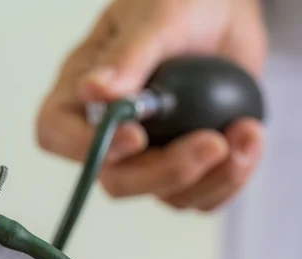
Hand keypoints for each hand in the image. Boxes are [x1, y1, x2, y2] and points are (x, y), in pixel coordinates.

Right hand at [37, 0, 267, 210]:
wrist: (225, 13)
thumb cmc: (179, 3)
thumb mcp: (155, 18)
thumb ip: (127, 56)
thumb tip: (94, 92)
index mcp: (81, 90)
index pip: (56, 134)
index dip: (86, 149)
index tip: (136, 136)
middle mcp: (109, 127)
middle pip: (115, 178)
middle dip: (164, 172)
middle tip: (210, 143)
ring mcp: (148, 149)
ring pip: (161, 194)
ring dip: (208, 177)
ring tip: (242, 134)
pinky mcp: (184, 159)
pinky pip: (198, 194)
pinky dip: (229, 178)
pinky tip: (247, 139)